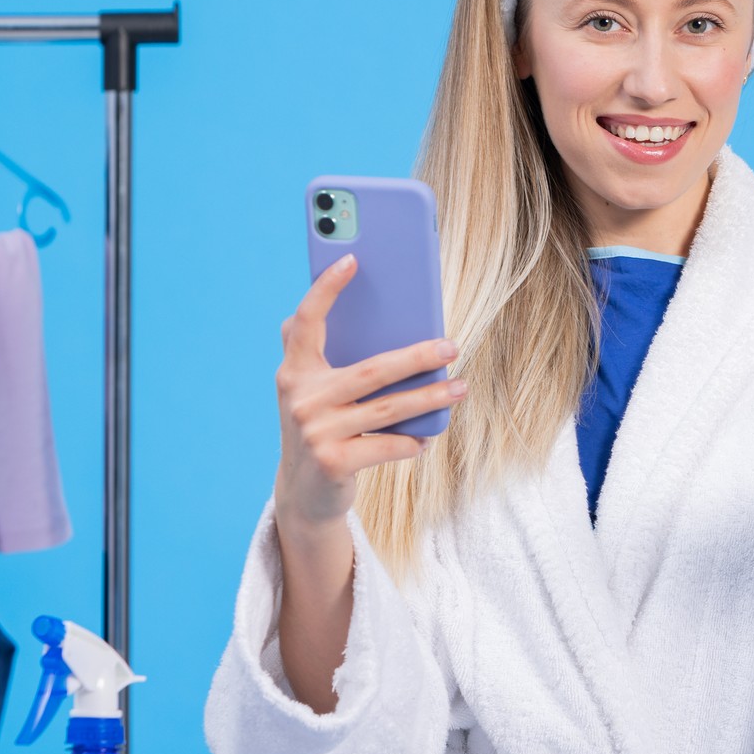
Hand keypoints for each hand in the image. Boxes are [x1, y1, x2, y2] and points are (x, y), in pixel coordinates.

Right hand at [273, 252, 465, 535]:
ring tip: (460, 388)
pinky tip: (426, 438)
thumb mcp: (313, 391)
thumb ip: (325, 355)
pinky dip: (412, 442)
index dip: (326, 289)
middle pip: (371, 369)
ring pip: (389, 408)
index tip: (352, 260)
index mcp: (294, 370)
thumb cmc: (322, 427)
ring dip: (431, 399)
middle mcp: (300, 397)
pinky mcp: (333, 461)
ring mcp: (315, 431)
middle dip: (417, 356)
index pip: (306, 321)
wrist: (303, 493)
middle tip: (451, 346)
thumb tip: (381, 317)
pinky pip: (388, 445)